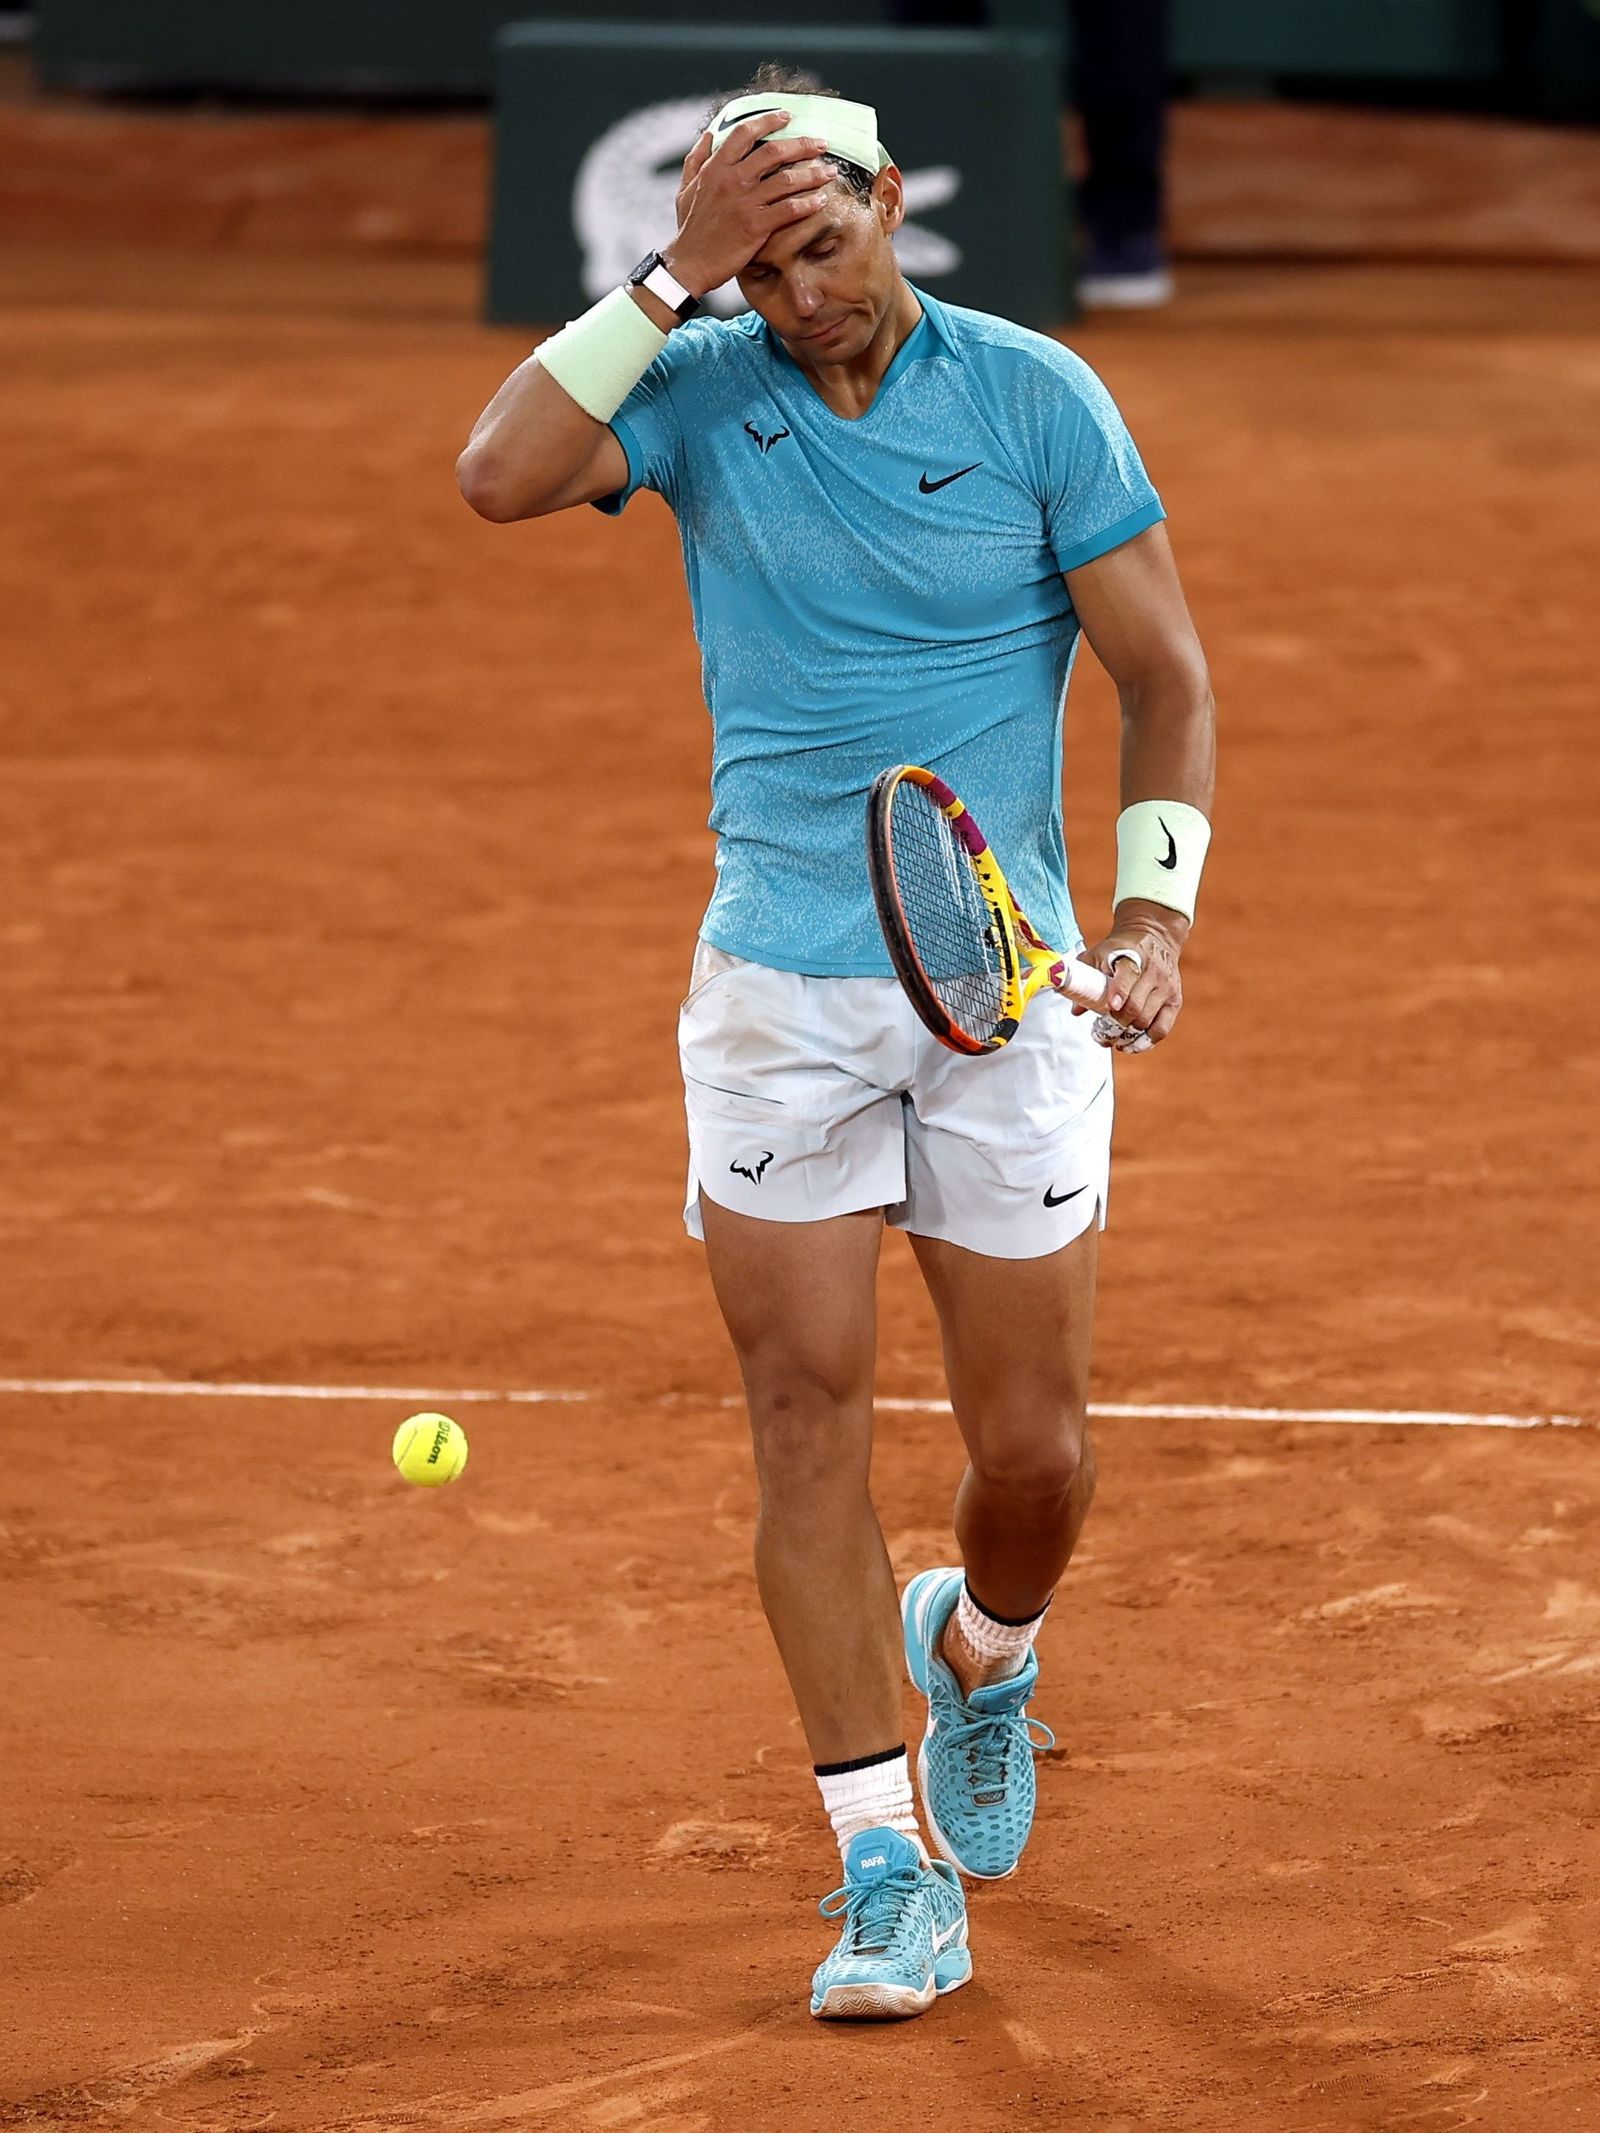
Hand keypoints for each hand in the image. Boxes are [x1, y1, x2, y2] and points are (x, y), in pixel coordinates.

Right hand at [664, 111, 836, 295]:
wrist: (689, 264)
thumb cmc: (689, 229)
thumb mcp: (685, 188)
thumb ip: (696, 159)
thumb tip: (709, 134)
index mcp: (715, 167)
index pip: (744, 132)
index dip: (768, 120)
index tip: (786, 117)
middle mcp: (732, 180)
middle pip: (774, 151)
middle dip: (802, 144)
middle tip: (821, 143)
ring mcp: (745, 203)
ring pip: (787, 180)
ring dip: (813, 173)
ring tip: (830, 171)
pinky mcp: (756, 226)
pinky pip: (789, 210)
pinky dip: (808, 204)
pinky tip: (821, 201)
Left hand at [1072, 900, 1188, 1049]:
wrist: (1155, 937)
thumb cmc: (1120, 949)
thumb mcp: (1099, 954)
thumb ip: (1085, 979)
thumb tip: (1076, 1010)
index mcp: (1133, 957)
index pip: (1128, 976)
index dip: (1120, 993)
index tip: (1111, 1007)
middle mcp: (1153, 973)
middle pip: (1137, 1006)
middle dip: (1118, 1023)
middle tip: (1103, 1031)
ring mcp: (1166, 988)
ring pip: (1148, 1020)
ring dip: (1128, 1035)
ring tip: (1114, 1040)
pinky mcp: (1174, 1000)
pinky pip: (1162, 1028)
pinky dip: (1147, 1041)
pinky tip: (1132, 1045)